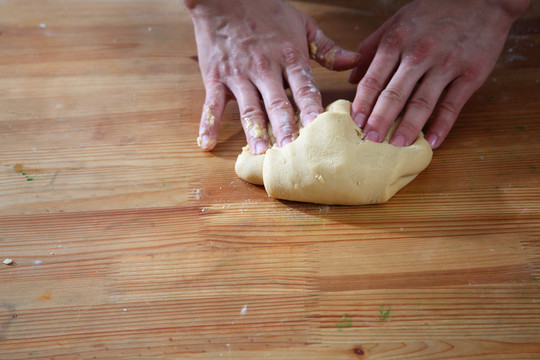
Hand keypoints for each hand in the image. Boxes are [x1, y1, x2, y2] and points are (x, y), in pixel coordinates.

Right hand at [185, 0, 359, 153]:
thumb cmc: (266, 10)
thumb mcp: (302, 24)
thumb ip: (327, 48)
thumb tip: (354, 61)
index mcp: (289, 57)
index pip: (304, 87)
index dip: (312, 108)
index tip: (320, 127)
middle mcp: (264, 68)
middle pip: (277, 103)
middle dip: (286, 128)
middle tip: (292, 151)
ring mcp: (238, 75)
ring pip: (248, 107)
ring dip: (254, 130)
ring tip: (260, 151)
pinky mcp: (215, 78)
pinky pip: (212, 104)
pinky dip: (208, 124)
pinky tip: (207, 144)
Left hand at [349, 0, 528, 147]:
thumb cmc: (434, 11)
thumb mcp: (397, 22)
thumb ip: (372, 48)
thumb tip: (352, 78)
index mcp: (397, 41)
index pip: (374, 79)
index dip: (363, 103)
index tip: (355, 122)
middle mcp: (419, 54)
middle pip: (394, 94)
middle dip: (379, 120)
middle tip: (369, 140)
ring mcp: (446, 64)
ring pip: (422, 102)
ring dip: (407, 127)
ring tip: (396, 145)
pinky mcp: (471, 73)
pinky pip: (452, 105)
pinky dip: (442, 126)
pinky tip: (432, 141)